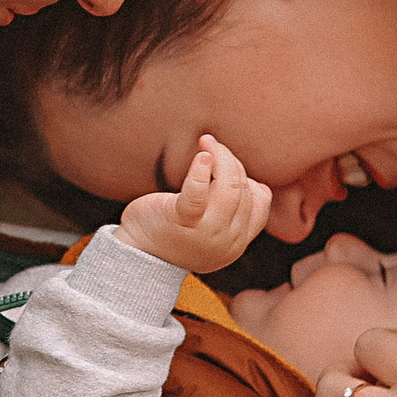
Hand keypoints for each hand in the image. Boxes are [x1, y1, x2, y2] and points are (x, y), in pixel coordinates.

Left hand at [118, 133, 272, 276]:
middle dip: (230, 160)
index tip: (226, 166)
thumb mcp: (210, 227)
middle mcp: (228, 241)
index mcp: (237, 242)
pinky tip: (202, 157)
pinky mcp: (182, 221)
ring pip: (229, 188)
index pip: (260, 202)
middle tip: (211, 143)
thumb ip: (228, 210)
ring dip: (221, 157)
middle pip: (244, 189)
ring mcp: (207, 233)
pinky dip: (201, 171)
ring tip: (206, 143)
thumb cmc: (171, 231)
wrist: (136, 253)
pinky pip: (198, 193)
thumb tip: (240, 174)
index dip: (248, 177)